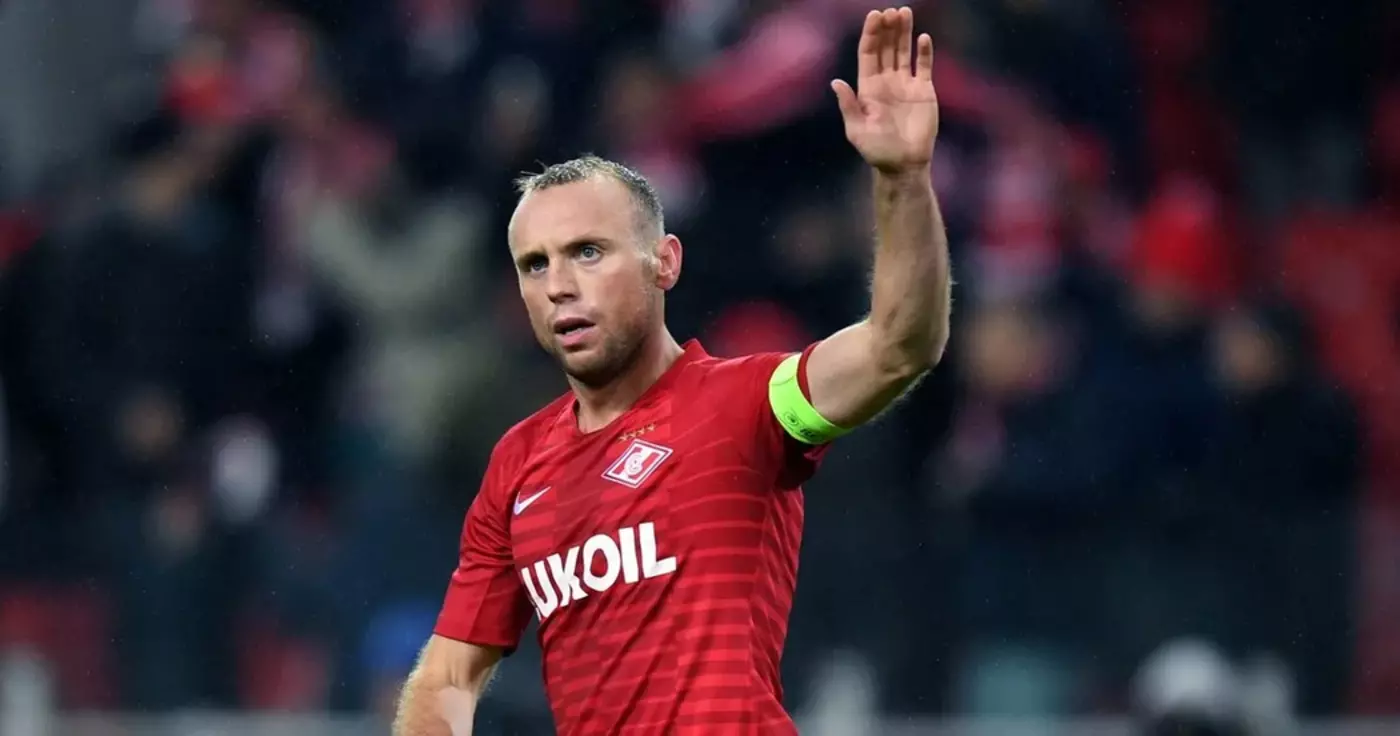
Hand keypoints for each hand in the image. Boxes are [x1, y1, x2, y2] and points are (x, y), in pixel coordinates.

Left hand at [832, 7, 938, 174]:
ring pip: (904, 51)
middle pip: (886, 48)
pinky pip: (924, 66)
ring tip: (905, 12)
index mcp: (868, 88)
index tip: (874, 15)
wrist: (904, 165)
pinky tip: (923, 37)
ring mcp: (906, 84)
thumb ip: (848, 106)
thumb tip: (835, 82)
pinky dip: (925, 52)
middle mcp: (886, 81)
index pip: (869, 53)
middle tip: (891, 11)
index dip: (871, 34)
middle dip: (888, 28)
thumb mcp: (857, 130)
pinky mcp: (924, 90)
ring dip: (904, 32)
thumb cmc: (877, 151)